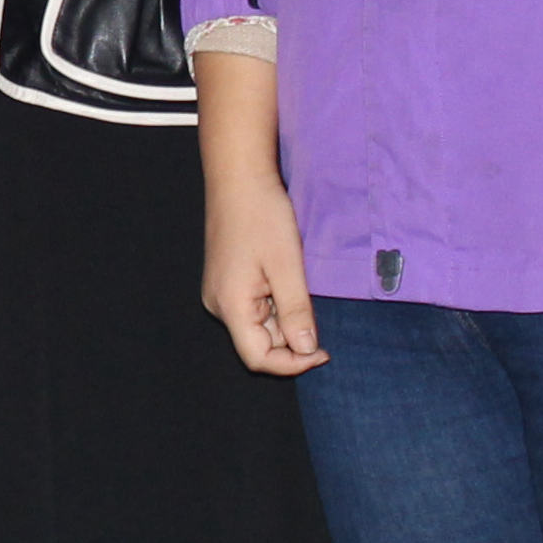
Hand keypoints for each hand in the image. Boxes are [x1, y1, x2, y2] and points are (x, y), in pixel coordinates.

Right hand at [199, 166, 324, 374]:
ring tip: (298, 285)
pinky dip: (276, 304)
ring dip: (285, 319)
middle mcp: (219, 305)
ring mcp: (221, 294)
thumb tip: (306, 350)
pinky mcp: (227, 283)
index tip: (323, 352)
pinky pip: (254, 308)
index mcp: (230, 305)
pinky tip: (285, 279)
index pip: (258, 358)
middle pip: (258, 344)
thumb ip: (296, 312)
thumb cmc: (262, 216)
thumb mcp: (287, 266)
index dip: (292, 363)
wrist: (239, 179)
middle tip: (316, 312)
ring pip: (258, 326)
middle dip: (291, 338)